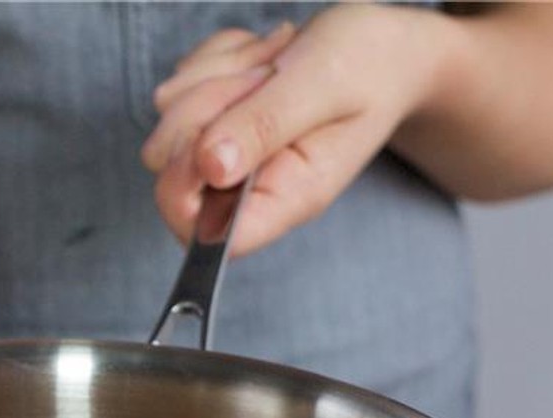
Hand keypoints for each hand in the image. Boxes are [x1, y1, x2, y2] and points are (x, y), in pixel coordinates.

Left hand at [142, 6, 444, 256]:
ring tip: (272, 64)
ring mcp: (224, 153)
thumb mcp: (322, 85)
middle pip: (172, 167)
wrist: (383, 46)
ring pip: (169, 119)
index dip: (182, 192)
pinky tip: (261, 57)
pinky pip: (179, 85)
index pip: (206, 236)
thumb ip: (265, 125)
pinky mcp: (210, 120)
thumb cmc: (367, 66)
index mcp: (283, 197)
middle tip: (264, 77)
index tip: (204, 140)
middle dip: (204, 105)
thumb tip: (210, 167)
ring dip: (214, 74)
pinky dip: (215, 59)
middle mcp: (248, 185)